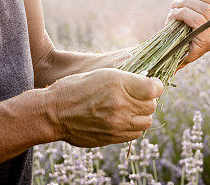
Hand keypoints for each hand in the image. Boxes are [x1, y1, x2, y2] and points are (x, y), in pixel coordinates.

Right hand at [45, 68, 162, 147]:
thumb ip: (126, 80)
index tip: (153, 84)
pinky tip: (124, 118)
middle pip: (152, 105)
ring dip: (142, 114)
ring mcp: (117, 123)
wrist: (53, 112)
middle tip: (139, 95)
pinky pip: (135, 133)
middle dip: (148, 99)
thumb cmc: (74, 88)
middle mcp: (120, 104)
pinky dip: (134, 126)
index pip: (154, 88)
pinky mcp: (112, 137)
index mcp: (117, 83)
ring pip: (146, 121)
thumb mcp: (102, 73)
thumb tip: (148, 85)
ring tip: (131, 107)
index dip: (156, 85)